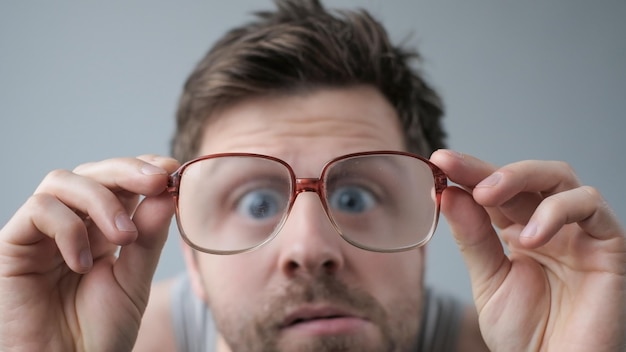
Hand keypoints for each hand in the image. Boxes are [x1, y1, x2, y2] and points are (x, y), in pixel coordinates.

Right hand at [0, 155, 179, 351]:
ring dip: (102, 200)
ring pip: (63, 181)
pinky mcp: (12, 246)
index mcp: (102, 231)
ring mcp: (41, 234)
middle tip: (159, 179)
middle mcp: (72, 225)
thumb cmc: (98, 334)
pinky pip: (38, 210)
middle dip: (128, 170)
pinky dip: (68, 228)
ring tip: (125, 237)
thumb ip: (148, 237)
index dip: (143, 168)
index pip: (119, 182)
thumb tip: (166, 192)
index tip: (173, 169)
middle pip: (93, 172)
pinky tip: (83, 262)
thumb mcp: (134, 281)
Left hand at [430, 150, 625, 351]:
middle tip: (454, 168)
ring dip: (520, 177)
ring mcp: (579, 233)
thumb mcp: (489, 282)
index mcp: (518, 231)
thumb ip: (473, 239)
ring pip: (560, 178)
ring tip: (487, 196)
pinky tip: (529, 237)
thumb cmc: (528, 335)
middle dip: (487, 168)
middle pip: (525, 176)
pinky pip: (591, 207)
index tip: (439, 162)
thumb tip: (449, 195)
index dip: (468, 172)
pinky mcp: (608, 246)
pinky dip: (557, 211)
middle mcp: (550, 226)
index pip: (494, 191)